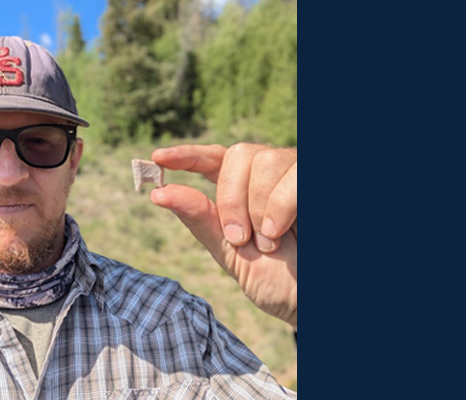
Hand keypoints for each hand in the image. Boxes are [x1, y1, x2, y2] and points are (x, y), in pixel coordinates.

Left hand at [150, 144, 296, 328]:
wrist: (312, 302)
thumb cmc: (276, 280)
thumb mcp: (231, 253)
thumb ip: (200, 220)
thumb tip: (158, 193)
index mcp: (243, 190)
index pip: (212, 158)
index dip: (187, 154)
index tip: (157, 158)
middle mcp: (270, 175)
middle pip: (238, 154)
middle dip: (231, 198)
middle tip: (239, 237)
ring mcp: (296, 174)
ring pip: (266, 159)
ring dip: (260, 207)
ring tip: (270, 242)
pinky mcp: (318, 180)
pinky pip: (294, 175)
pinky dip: (281, 206)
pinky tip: (282, 232)